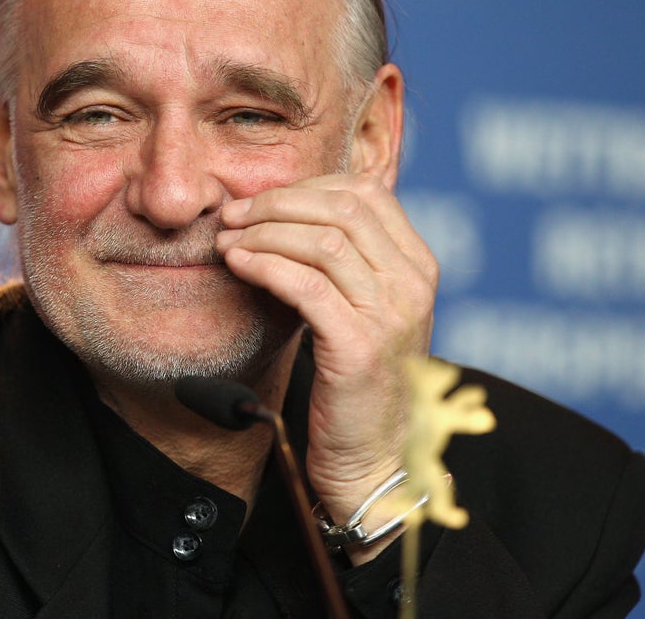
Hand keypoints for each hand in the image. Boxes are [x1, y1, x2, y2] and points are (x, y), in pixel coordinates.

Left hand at [216, 173, 438, 556]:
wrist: (372, 457)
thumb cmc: (354, 379)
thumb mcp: (361, 308)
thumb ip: (343, 260)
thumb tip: (282, 209)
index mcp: (417, 265)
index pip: (364, 193)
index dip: (304, 188)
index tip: (258, 202)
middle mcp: (413, 283)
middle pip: (342, 208)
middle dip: (276, 203)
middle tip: (232, 215)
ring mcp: (391, 314)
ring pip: (322, 241)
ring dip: (263, 232)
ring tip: (227, 240)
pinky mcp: (359, 347)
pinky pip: (305, 285)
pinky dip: (264, 265)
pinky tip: (237, 264)